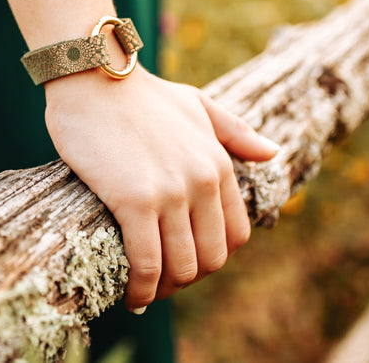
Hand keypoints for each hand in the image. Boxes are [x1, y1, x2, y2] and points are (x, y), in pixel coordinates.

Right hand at [44, 65, 277, 310]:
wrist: (94, 74)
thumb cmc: (141, 93)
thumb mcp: (197, 104)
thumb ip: (236, 132)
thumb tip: (274, 153)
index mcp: (218, 163)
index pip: (236, 235)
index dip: (213, 257)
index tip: (186, 260)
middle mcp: (202, 182)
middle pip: (212, 258)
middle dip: (188, 278)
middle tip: (161, 280)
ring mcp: (170, 192)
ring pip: (181, 267)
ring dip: (163, 290)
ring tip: (143, 291)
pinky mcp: (133, 200)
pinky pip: (146, 263)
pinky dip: (140, 289)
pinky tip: (129, 295)